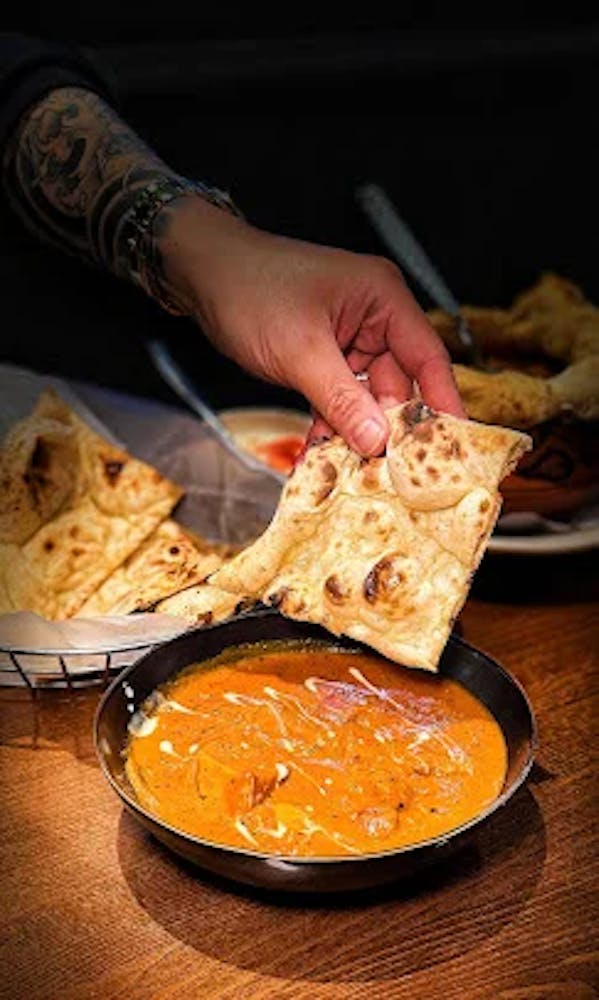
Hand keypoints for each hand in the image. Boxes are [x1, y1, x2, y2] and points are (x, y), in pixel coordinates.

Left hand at [159, 196, 464, 455]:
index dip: (443, 405)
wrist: (200, 273)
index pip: (428, 358)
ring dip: (356, 433)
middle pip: (398, 385)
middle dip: (390, 431)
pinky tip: (323, 455)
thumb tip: (377, 440)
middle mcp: (374, 318)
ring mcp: (348, 338)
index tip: (452, 447)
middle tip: (390, 476)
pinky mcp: (325, 356)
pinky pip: (339, 398)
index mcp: (382, 299)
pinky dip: (331, 424)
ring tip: (354, 473)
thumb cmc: (249, 288)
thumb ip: (341, 398)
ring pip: (366, 398)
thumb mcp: (299, 350)